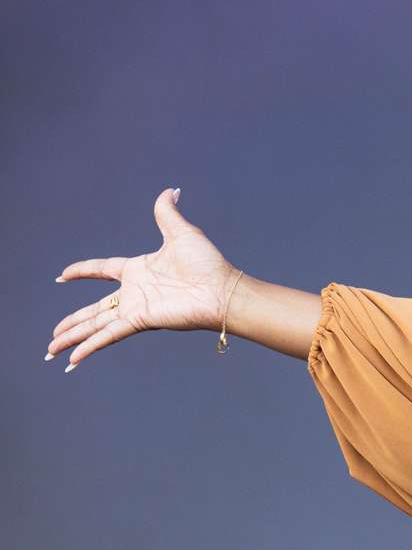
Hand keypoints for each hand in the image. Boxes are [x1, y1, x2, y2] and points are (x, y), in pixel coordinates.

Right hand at [48, 188, 240, 370]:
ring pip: (94, 325)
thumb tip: (173, 190)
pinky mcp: (140, 321)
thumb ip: (168, 212)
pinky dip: (90, 347)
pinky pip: (108, 335)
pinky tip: (72, 360)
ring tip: (50, 350)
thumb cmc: (208, 264)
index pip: (102, 270)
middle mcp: (134, 292)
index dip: (82, 271)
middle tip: (52, 335)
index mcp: (139, 270)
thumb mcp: (181, 232)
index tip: (63, 275)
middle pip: (93, 310)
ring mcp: (136, 309)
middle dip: (71, 323)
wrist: (223, 290)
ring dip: (71, 338)